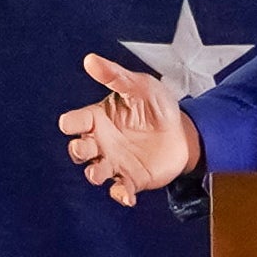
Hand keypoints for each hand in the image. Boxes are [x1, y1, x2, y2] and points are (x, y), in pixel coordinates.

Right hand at [61, 53, 201, 206]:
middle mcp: (101, 142)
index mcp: (98, 118)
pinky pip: (119, 191)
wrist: (185, 132)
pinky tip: (128, 196)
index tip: (79, 122)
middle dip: (78, 150)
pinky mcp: (131, 179)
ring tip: (101, 172)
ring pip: (93, 173)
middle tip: (89, 147)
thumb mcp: (141, 86)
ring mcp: (114, 162)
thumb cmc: (158, 106)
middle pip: (77, 150)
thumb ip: (116, 76)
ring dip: (94, 174)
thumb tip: (90, 60)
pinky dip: (120, 195)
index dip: (71, 123)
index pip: (73, 122)